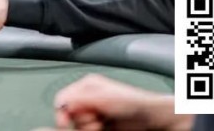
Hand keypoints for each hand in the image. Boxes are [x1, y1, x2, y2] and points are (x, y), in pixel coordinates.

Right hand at [53, 74, 191, 130]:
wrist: (152, 120)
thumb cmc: (134, 103)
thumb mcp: (104, 97)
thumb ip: (81, 98)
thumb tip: (61, 102)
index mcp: (86, 87)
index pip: (63, 99)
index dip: (62, 111)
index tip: (65, 122)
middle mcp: (88, 100)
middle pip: (69, 115)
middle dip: (81, 120)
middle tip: (96, 120)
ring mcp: (93, 114)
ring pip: (77, 126)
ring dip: (88, 128)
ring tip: (103, 124)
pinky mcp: (99, 127)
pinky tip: (104, 129)